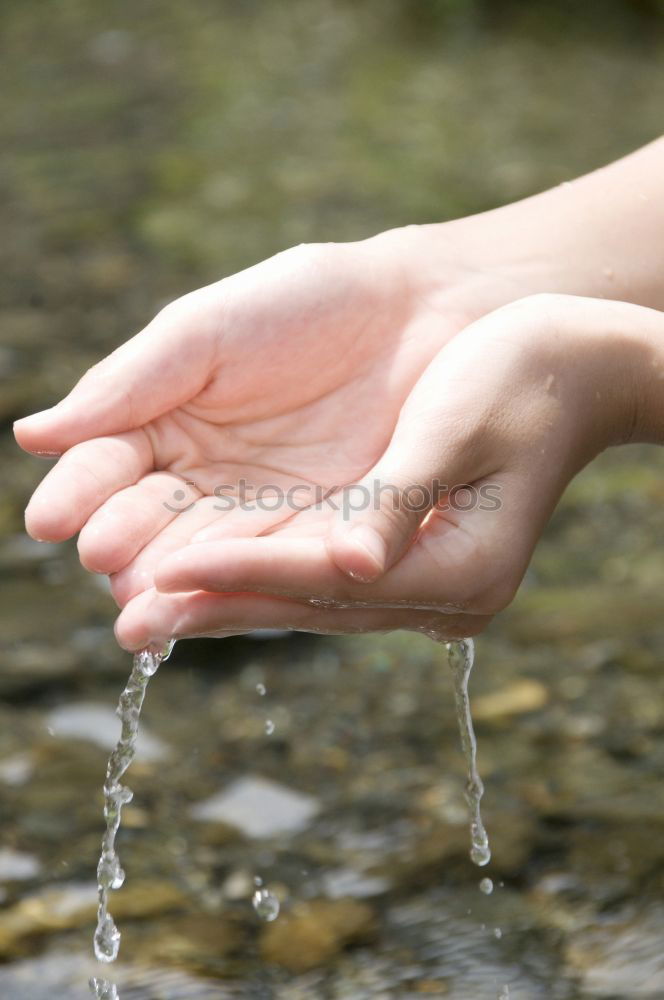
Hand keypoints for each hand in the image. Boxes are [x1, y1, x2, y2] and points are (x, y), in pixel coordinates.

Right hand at [15, 230, 511, 644]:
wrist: (421, 311)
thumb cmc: (308, 302)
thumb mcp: (207, 332)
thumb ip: (130, 385)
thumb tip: (33, 434)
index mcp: (167, 421)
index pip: (110, 466)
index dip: (82, 492)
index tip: (50, 520)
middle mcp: (208, 478)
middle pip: (154, 524)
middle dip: (127, 551)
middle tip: (106, 572)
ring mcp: (265, 510)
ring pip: (211, 555)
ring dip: (177, 584)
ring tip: (143, 609)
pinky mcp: (322, 534)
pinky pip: (279, 563)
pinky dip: (246, 583)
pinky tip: (214, 601)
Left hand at [137, 294, 663, 649]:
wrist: (572, 368)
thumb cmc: (525, 377)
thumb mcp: (461, 425)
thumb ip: (400, 497)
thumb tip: (348, 564)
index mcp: (463, 568)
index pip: (330, 580)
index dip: (245, 575)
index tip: (166, 574)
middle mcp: (440, 593)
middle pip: (309, 606)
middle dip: (217, 608)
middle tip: (129, 625)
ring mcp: (422, 582)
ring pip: (302, 596)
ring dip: (222, 599)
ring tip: (142, 608)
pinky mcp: (402, 558)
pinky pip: (313, 574)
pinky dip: (252, 571)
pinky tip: (198, 571)